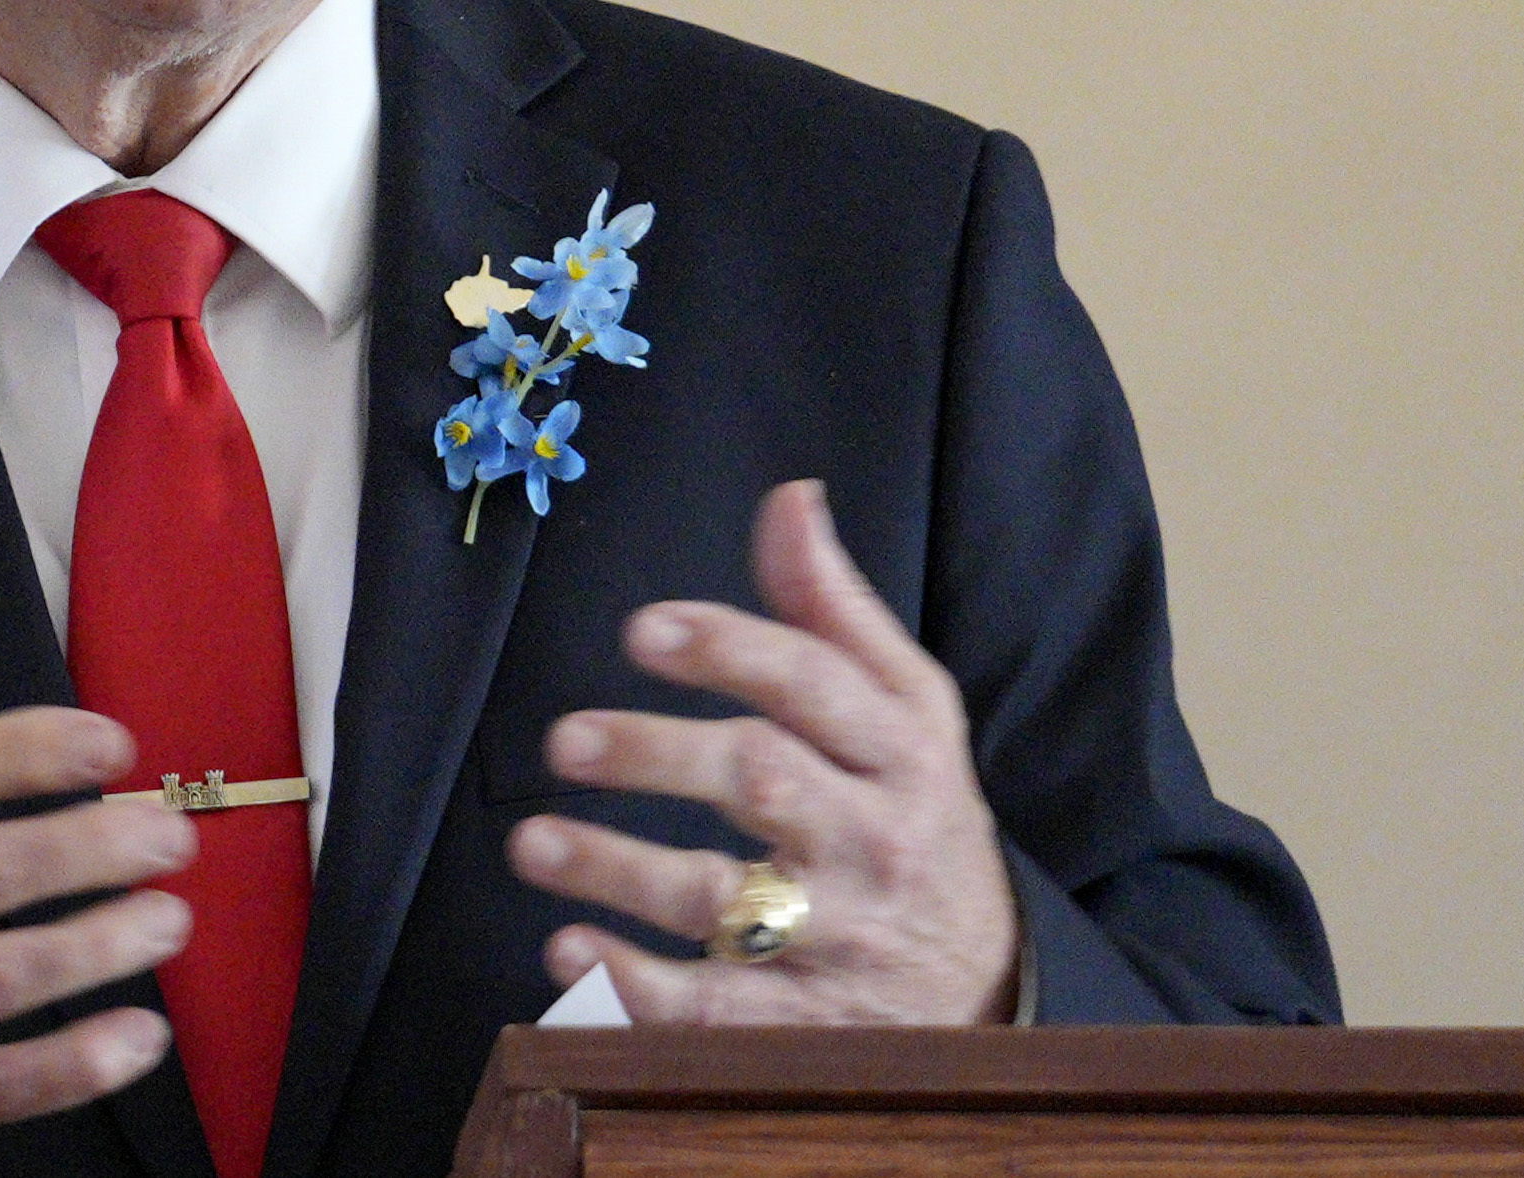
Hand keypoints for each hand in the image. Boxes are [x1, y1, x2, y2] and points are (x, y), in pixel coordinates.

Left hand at [505, 480, 1019, 1022]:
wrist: (991, 982)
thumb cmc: (918, 816)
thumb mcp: (908, 711)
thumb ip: (834, 611)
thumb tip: (789, 499)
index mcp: (903, 752)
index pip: (816, 685)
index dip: (730, 651)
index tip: (643, 631)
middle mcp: (875, 841)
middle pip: (762, 783)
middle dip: (656, 754)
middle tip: (562, 739)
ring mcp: (841, 939)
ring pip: (724, 900)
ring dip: (618, 869)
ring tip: (532, 841)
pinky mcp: (805, 1025)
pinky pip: (715, 1011)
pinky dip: (635, 988)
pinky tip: (566, 952)